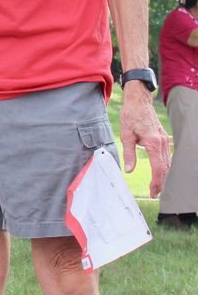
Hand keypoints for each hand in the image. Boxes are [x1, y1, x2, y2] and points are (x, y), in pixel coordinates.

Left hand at [119, 82, 169, 196]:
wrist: (139, 101)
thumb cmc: (131, 115)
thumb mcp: (126, 135)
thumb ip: (129, 154)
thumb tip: (129, 170)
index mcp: (153, 143)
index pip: (158, 168)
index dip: (156, 182)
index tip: (152, 191)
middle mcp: (162, 143)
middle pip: (166, 168)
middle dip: (161, 182)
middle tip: (154, 193)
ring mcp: (164, 140)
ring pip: (168, 163)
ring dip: (163, 175)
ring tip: (156, 186)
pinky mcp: (163, 138)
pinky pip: (166, 156)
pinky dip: (164, 166)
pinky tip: (159, 172)